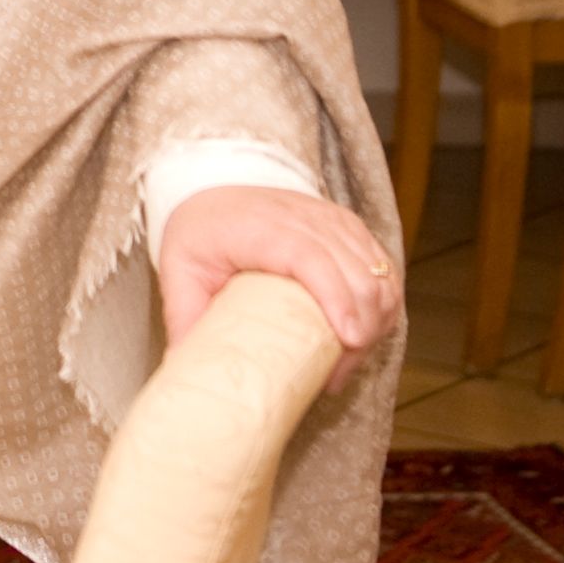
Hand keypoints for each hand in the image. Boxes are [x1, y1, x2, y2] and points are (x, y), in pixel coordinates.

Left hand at [155, 185, 401, 380]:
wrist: (212, 188)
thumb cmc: (198, 233)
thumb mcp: (179, 273)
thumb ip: (184, 320)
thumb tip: (187, 372)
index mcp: (261, 228)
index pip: (311, 257)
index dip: (336, 296)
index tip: (350, 338)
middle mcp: (304, 218)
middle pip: (355, 272)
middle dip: (361, 327)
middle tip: (336, 375)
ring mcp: (332, 220)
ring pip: (378, 273)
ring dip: (375, 321)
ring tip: (346, 362)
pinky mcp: (349, 228)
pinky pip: (383, 268)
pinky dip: (383, 303)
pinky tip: (365, 333)